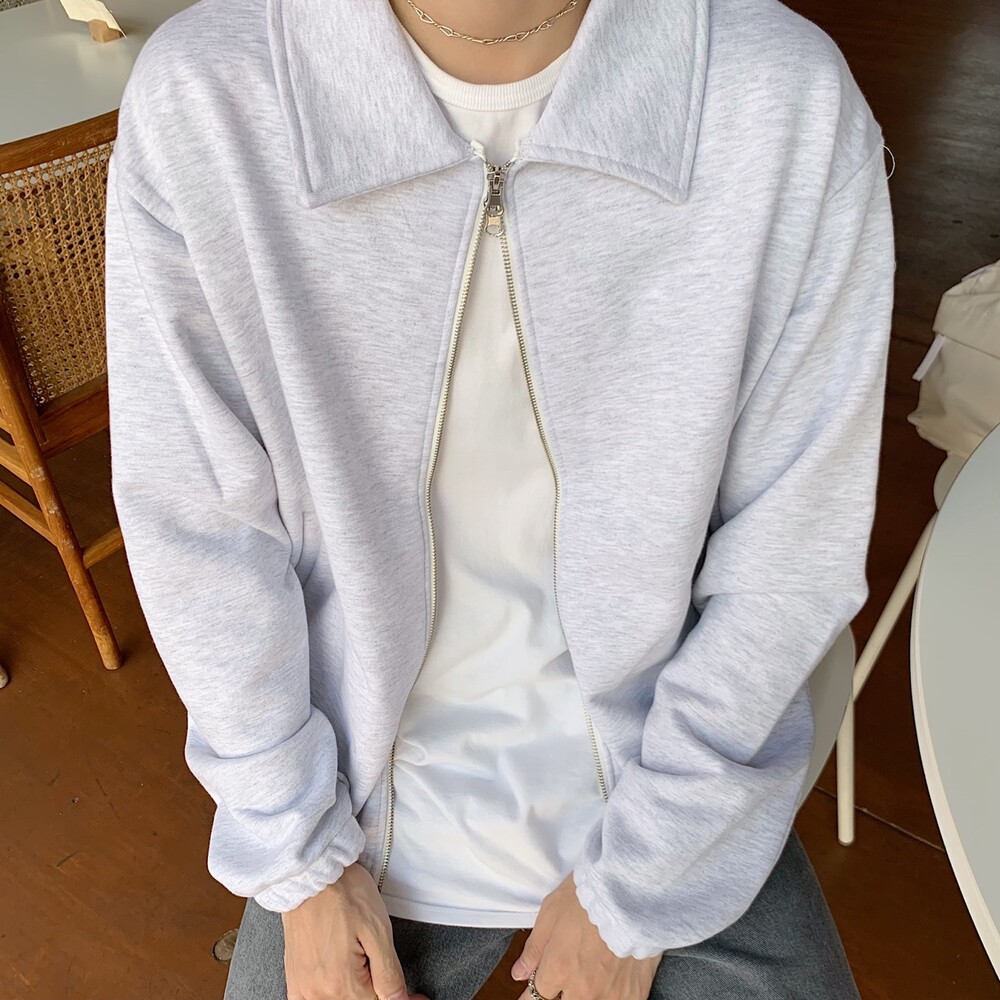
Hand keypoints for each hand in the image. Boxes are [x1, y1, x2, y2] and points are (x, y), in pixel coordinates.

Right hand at [281, 861, 428, 999]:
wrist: (310, 874)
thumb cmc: (343, 893)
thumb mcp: (377, 930)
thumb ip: (388, 974)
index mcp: (342, 985)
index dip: (401, 996)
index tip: (418, 995)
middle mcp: (318, 994)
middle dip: (378, 992)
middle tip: (388, 973)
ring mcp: (303, 990)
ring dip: (355, 991)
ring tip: (363, 964)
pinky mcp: (294, 981)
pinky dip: (333, 994)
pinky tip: (341, 978)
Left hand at [510, 871, 662, 999]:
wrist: (633, 892)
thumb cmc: (590, 896)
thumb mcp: (551, 912)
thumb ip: (534, 948)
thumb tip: (519, 973)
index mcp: (559, 969)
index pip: (536, 996)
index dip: (529, 994)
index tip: (530, 993)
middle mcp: (581, 989)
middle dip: (559, 992)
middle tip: (567, 971)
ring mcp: (609, 995)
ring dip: (584, 993)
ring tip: (590, 973)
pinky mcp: (633, 995)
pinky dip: (609, 995)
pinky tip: (610, 981)